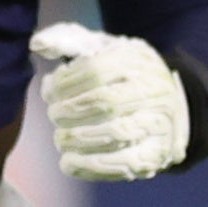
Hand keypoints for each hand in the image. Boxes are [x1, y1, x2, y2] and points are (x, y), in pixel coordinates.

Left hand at [25, 22, 192, 178]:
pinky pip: (125, 163)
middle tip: (54, 115)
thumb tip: (38, 43)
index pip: (96, 70)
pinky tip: (69, 162)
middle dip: (70, 111)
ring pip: (117, 133)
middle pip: (105, 101)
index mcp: (137, 60)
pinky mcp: (157, 153)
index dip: (65, 83)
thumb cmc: (123, 74)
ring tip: (60, 139)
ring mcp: (159, 123)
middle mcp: (154, 90)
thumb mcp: (101, 49)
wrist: (169, 106)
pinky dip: (91, 166)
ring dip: (78, 139)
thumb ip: (68, 41)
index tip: (49, 92)